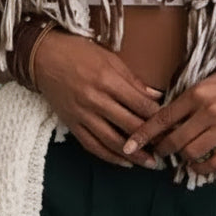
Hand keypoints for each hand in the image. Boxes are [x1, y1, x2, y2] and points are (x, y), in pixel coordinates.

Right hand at [34, 29, 163, 169]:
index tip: (172, 124)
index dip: (159, 117)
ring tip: (150, 163)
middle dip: (151, 139)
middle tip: (167, 148)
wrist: (43, 57)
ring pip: (112, 141)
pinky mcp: (71, 124)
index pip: (140, 104)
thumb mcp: (110, 59)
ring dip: (133, 155)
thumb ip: (133, 81)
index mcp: (108, 80)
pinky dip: (109, 157)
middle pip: (130, 125)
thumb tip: (156, 96)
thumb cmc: (79, 52)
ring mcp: (82, 114)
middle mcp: (95, 100)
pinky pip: (92, 146)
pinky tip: (124, 162)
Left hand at [121, 54, 215, 174]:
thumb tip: (164, 120)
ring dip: (182, 157)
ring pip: (192, 153)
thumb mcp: (208, 81)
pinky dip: (201, 168)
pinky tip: (197, 165)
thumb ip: (188, 100)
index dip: (143, 134)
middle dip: (162, 149)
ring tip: (182, 155)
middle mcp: (209, 110)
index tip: (129, 145)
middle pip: (174, 140)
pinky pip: (215, 163)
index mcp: (197, 92)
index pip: (163, 117)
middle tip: (159, 151)